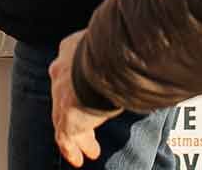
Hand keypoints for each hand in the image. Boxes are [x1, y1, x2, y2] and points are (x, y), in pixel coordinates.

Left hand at [50, 30, 117, 167]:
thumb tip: (140, 52)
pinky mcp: (66, 118)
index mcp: (70, 49)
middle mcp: (61, 72)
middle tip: (85, 120)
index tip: (85, 90)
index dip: (77, 81)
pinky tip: (79, 157)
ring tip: (88, 146)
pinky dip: (73, 149)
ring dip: (78, 134)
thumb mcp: (114, 43)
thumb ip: (120, 51)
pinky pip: (66, 138)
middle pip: (64, 95)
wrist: (102, 62)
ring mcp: (60, 96)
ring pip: (64, 119)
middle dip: (75, 110)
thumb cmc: (113, 47)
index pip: (69, 67)